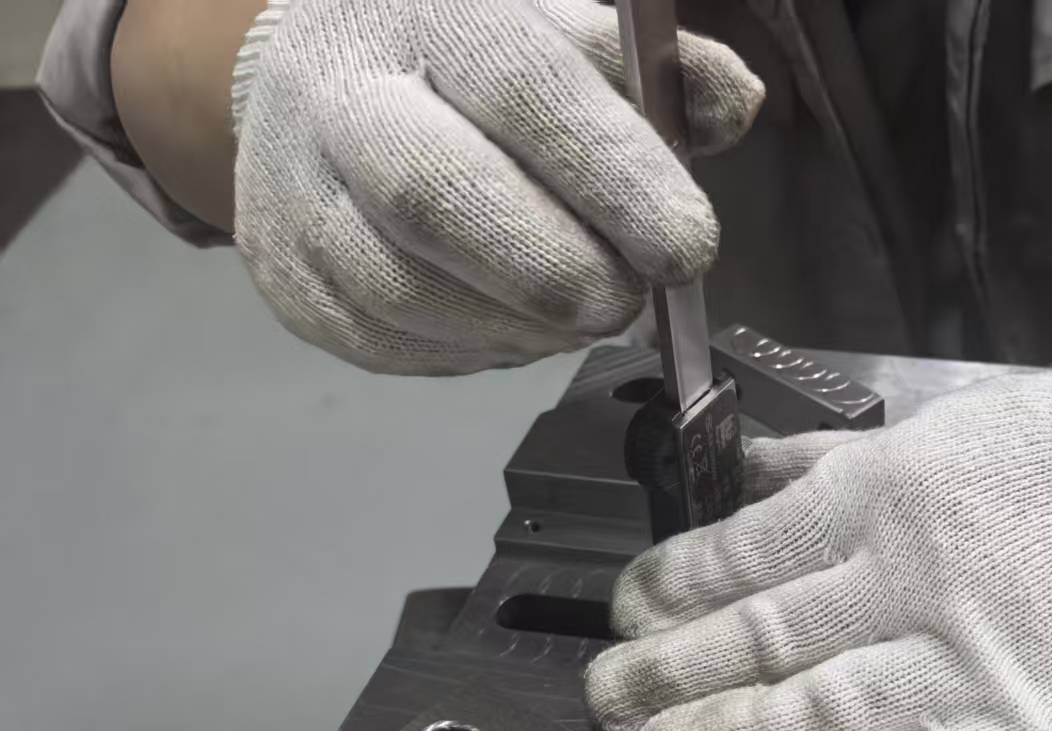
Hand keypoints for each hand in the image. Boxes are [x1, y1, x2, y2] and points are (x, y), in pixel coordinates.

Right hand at [230, 0, 761, 372]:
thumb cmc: (462, 61)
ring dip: (523, 325)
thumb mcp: (557, 28)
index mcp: (425, 13)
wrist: (309, 82)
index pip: (521, 88)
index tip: (687, 245)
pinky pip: (392, 344)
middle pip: (439, 197)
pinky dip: (477, 349)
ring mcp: (299, 196)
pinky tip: (519, 325)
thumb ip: (649, 70)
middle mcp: (340, 97)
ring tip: (583, 311)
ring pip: (409, 292)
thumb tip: (733, 105)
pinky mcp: (293, 283)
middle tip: (629, 300)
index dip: (612, 175)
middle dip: (559, 270)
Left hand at [585, 326, 1051, 730]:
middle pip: (758, 640)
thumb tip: (740, 480)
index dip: (669, 594)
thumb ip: (825, 466)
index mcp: (879, 498)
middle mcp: (907, 581)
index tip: (627, 617)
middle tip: (611, 698)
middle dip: (668, 674)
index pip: (740, 557)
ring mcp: (962, 665)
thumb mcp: (928, 432)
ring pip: (812, 714)